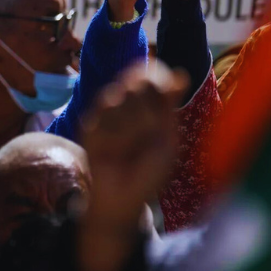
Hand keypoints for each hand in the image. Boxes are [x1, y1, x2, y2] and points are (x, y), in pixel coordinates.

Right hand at [77, 63, 187, 270]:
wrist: (124, 198)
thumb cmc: (149, 170)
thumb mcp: (166, 136)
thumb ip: (168, 105)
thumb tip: (181, 73)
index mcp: (142, 106)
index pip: (146, 75)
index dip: (157, 77)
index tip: (168, 88)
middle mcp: (121, 106)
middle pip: (134, 83)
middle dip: (148, 105)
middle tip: (150, 129)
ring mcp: (104, 116)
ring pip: (120, 98)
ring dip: (134, 123)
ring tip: (133, 145)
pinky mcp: (89, 128)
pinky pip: (105, 118)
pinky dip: (117, 134)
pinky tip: (117, 150)